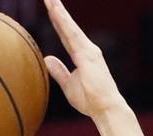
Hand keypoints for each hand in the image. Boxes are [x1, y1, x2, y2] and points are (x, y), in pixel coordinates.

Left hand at [42, 0, 125, 119]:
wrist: (105, 108)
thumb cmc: (90, 99)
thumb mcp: (68, 85)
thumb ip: (59, 71)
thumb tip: (47, 59)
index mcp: (82, 54)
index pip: (65, 35)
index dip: (57, 22)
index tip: (50, 8)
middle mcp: (86, 48)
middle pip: (67, 26)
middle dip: (57, 11)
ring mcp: (88, 50)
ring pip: (69, 27)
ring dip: (59, 12)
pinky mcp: (88, 54)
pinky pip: (72, 35)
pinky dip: (64, 23)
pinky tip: (56, 12)